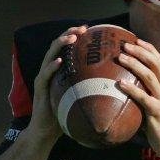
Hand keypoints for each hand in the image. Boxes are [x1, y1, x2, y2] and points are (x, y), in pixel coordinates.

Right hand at [27, 25, 87, 142]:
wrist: (48, 131)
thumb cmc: (69, 113)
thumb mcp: (83, 95)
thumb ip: (94, 85)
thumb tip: (119, 80)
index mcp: (61, 69)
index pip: (68, 47)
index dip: (77, 35)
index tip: (91, 28)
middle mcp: (51, 70)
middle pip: (58, 45)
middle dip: (69, 33)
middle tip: (82, 28)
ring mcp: (44, 78)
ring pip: (50, 55)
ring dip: (60, 45)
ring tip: (72, 37)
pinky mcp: (40, 89)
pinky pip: (45, 75)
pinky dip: (52, 67)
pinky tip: (60, 61)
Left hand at [116, 40, 159, 157]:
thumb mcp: (156, 107)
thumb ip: (145, 97)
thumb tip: (125, 91)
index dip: (149, 49)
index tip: (136, 40)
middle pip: (156, 64)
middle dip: (141, 52)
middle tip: (125, 44)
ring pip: (150, 76)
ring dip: (135, 64)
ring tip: (121, 57)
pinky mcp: (158, 112)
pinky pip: (144, 98)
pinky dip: (132, 89)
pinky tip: (120, 84)